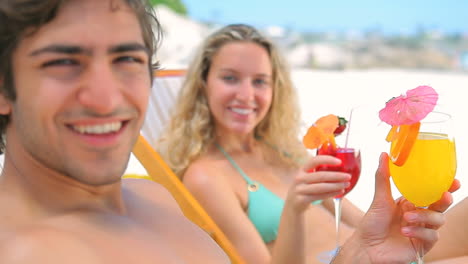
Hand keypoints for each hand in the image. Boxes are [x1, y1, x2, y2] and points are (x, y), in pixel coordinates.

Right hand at [285, 155, 350, 212]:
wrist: (292, 204)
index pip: (314, 160)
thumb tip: (339, 168)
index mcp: (302, 169)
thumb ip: (318, 173)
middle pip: (321, 175)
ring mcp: (299, 189)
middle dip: (336, 175)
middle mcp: (299, 178)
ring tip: (346, 184)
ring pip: (321, 187)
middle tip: (348, 176)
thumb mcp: (307, 178)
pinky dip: (331, 194)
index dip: (327, 159)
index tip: (339, 162)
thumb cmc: (305, 188)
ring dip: (336, 185)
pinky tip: (339, 192)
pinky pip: (320, 196)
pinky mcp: (302, 199)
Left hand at [334, 153, 458, 263]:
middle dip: (445, 200)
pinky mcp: (422, 245)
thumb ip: (383, 177)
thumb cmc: (372, 223)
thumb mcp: (379, 198)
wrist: (367, 247)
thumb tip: (383, 154)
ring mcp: (422, 230)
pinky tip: (405, 231)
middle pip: (440, 206)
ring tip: (407, 217)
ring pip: (438, 220)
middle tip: (444, 195)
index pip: (432, 192)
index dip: (445, 187)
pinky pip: (431, 236)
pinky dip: (420, 231)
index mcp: (411, 202)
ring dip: (424, 217)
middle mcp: (419, 215)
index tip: (453, 180)